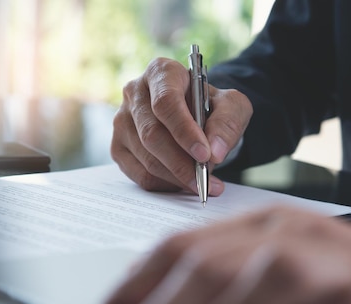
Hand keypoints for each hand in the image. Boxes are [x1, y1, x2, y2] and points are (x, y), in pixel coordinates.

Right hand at [111, 58, 251, 194]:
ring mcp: (121, 121)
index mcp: (161, 72)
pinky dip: (164, 184)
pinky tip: (183, 184)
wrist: (194, 116)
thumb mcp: (232, 106)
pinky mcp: (118, 147)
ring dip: (176, 177)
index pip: (166, 102)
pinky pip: (139, 174)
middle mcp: (134, 92)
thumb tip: (215, 152)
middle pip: (152, 134)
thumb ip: (228, 123)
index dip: (184, 131)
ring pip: (146, 157)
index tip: (205, 155)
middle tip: (206, 179)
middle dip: (181, 162)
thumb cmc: (210, 107)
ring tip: (202, 183)